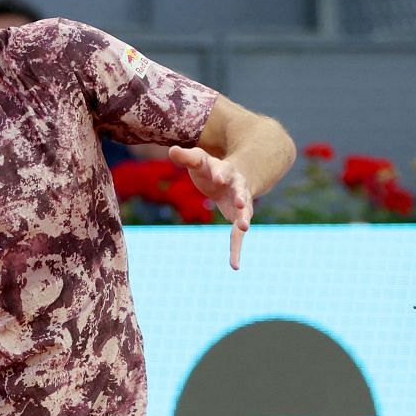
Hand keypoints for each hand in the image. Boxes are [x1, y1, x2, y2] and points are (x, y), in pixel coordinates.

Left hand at [169, 145, 251, 268]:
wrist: (237, 176)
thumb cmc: (212, 169)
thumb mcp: (199, 160)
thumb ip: (187, 157)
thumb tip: (171, 150)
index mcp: (226, 171)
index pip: (223, 170)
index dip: (220, 173)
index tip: (218, 176)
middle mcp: (238, 187)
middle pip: (240, 191)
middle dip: (240, 196)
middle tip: (239, 201)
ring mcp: (241, 204)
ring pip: (244, 212)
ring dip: (244, 219)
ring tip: (244, 227)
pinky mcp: (239, 219)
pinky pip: (238, 236)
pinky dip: (236, 250)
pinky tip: (234, 266)